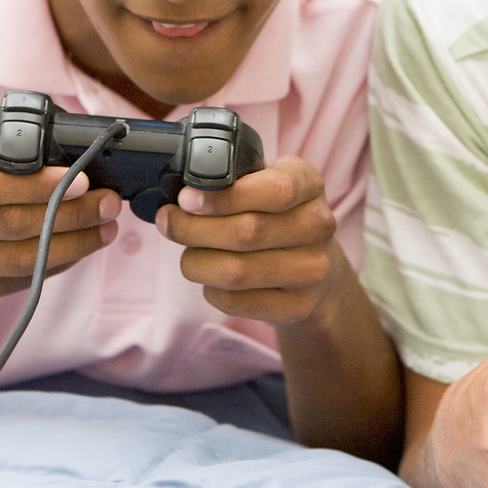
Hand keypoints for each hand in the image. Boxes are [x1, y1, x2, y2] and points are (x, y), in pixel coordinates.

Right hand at [0, 131, 122, 322]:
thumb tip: (53, 141)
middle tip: (109, 203)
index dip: (40, 184)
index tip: (84, 179)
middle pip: (10, 221)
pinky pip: (11, 283)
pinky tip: (76, 253)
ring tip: (105, 230)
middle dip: (70, 213)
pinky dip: (50, 268)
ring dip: (71, 245)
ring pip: (16, 258)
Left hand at [158, 155, 344, 325]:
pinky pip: (236, 301)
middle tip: (169, 222)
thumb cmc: (275, 218)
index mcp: (308, 184)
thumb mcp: (265, 184)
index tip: (186, 198)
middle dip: (193, 228)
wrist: (316, 270)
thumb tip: (182, 197)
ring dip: (196, 262)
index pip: (274, 190)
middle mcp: (318, 225)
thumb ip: (232, 181)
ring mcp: (313, 269)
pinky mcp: (298, 305)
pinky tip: (210, 278)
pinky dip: (210, 289)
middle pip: (246, 232)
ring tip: (187, 253)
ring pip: (237, 270)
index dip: (222, 196)